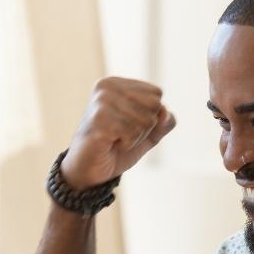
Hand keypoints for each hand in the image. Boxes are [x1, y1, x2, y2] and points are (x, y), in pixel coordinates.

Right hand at [61, 77, 176, 187]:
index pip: (156, 94)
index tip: (127, 125)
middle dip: (144, 128)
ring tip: (114, 139)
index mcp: (117, 83)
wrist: (88, 170)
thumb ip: (164, 122)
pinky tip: (110, 144)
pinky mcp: (99, 119)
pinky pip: (133, 132)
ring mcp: (101, 101)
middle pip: (154, 106)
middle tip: (121, 134)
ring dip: (134, 138)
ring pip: (145, 121)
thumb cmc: (116, 148)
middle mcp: (107, 87)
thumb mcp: (147, 134)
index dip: (150, 117)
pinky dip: (126, 144)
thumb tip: (165, 112)